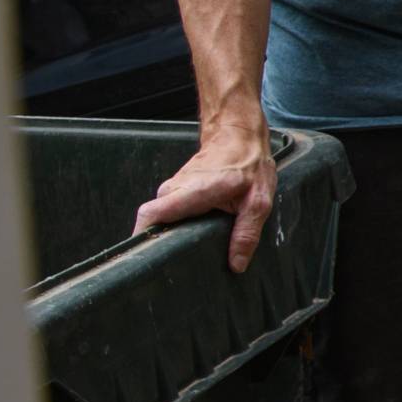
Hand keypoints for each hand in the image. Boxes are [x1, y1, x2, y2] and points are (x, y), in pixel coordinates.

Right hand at [134, 126, 277, 273]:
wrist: (238, 135)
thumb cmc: (248, 165)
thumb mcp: (258, 202)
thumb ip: (246, 234)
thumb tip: (236, 264)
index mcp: (191, 192)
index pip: (151, 215)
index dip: (143, 237)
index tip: (148, 259)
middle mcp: (174, 190)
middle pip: (153, 222)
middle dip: (161, 244)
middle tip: (177, 266)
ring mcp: (172, 188)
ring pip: (161, 218)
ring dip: (172, 234)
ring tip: (187, 253)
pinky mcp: (175, 191)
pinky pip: (168, 212)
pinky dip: (177, 224)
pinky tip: (192, 234)